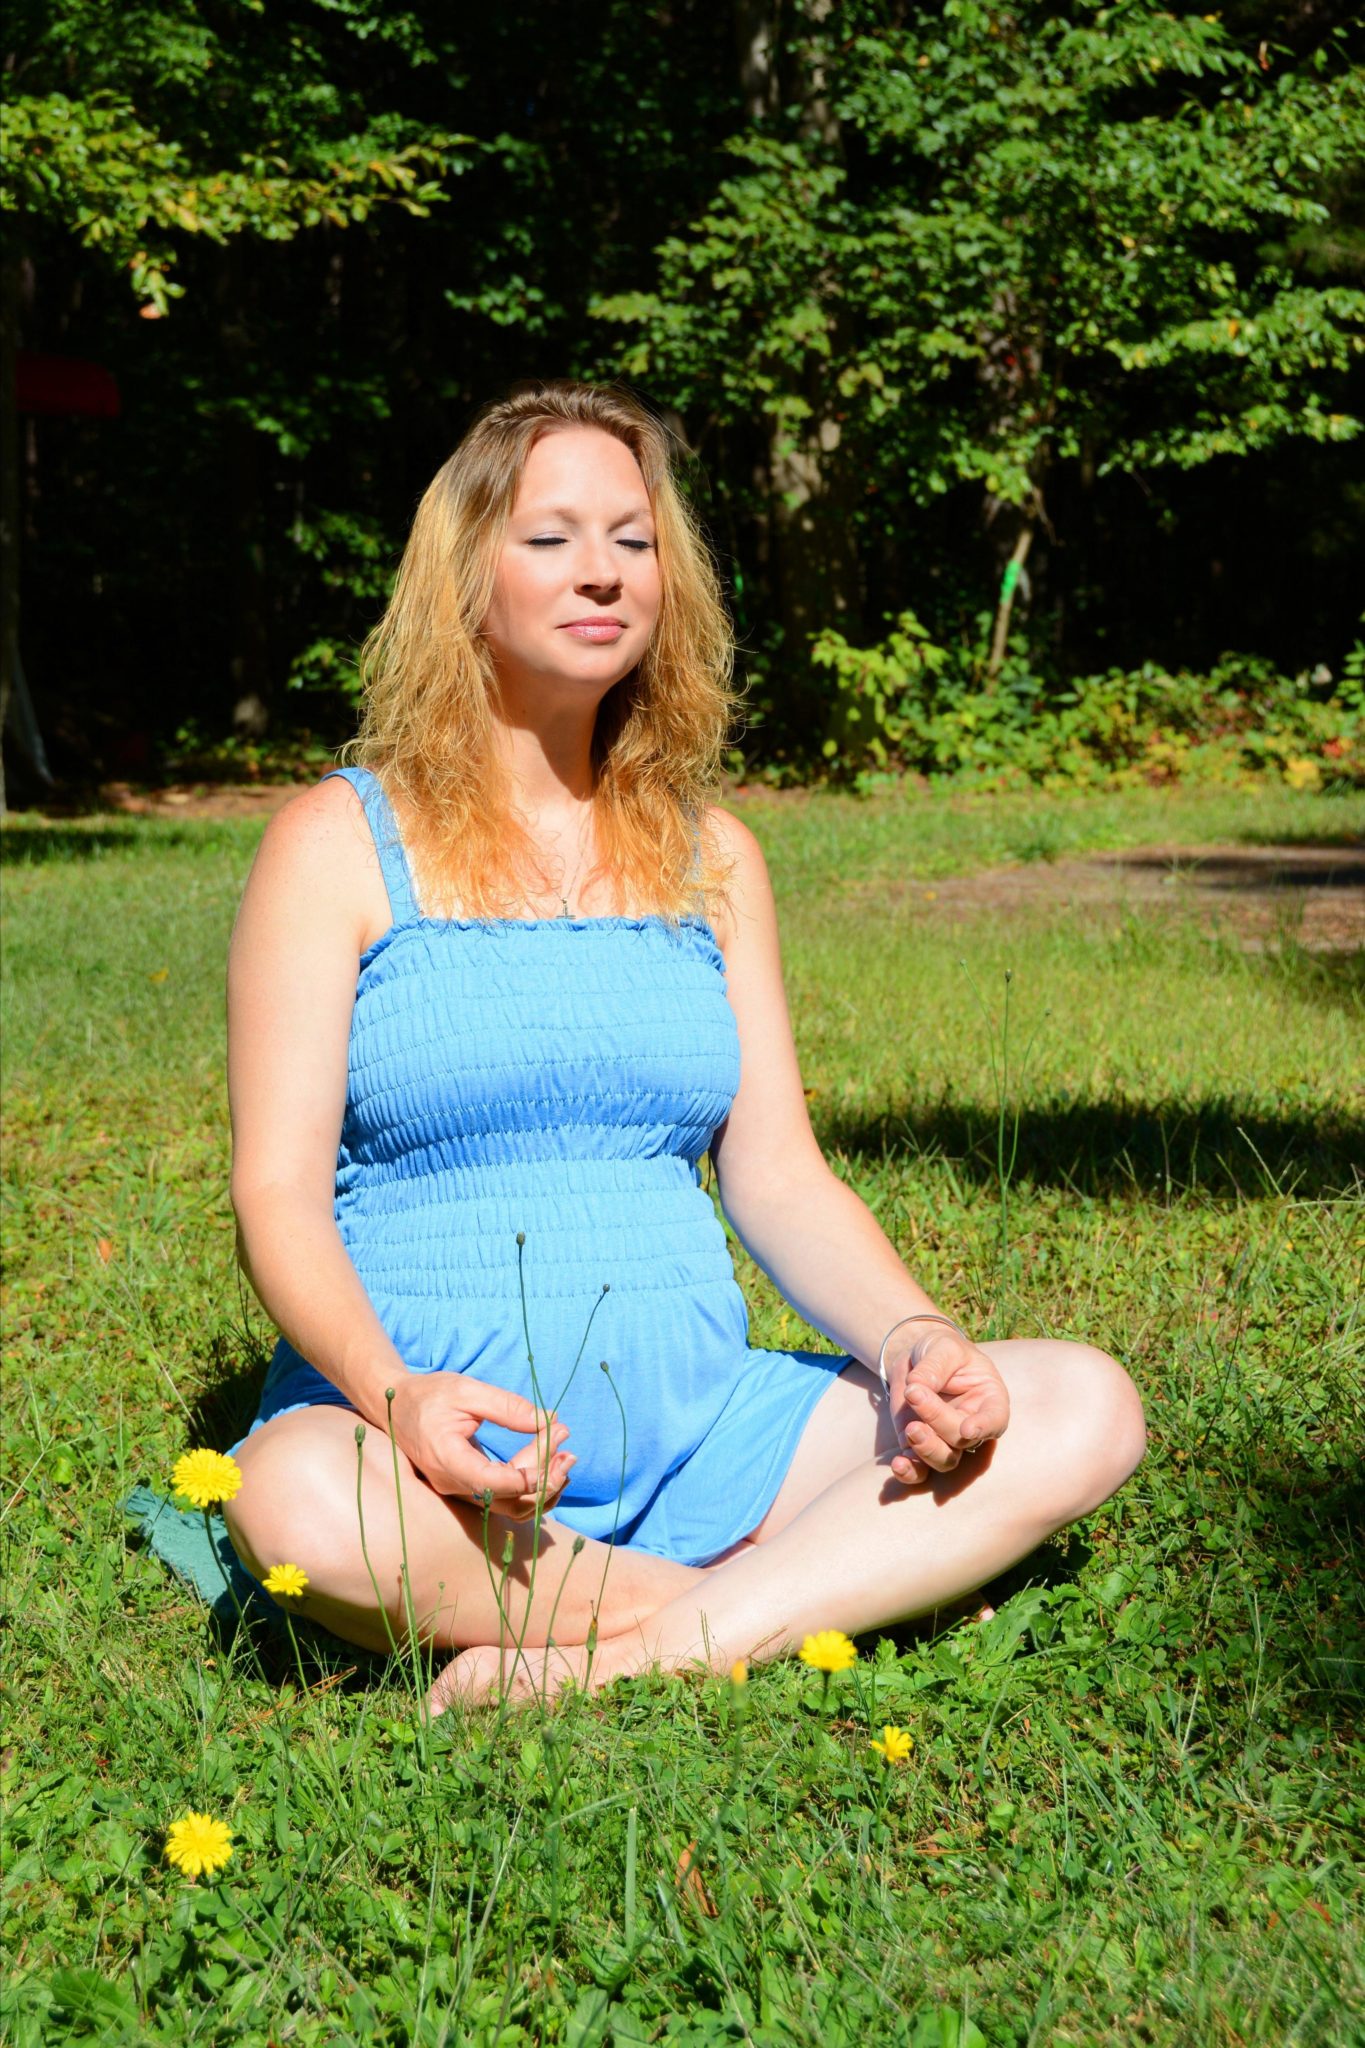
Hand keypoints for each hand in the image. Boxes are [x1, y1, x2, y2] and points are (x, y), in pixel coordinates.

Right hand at [387, 1373, 574, 1521]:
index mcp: (448, 1460)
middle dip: (546, 1477)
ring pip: (510, 1505)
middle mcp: (453, 1485)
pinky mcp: (467, 1488)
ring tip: (565, 1455)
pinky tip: (548, 1460)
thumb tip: (550, 1420)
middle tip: (567, 1444)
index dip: (531, 1473)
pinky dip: (529, 1484)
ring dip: (542, 1486)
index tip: (558, 1447)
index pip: (496, 1483)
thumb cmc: (429, 1394)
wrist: (395, 1406)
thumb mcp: (468, 1391)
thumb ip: (508, 1407)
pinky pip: (504, 1497)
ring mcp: (459, 1491)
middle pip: (510, 1500)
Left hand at [886, 1329, 1009, 1485]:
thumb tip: (917, 1387)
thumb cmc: (942, 1351)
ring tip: (910, 1429)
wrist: (917, 1360)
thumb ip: (935, 1365)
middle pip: (962, 1438)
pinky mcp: (921, 1447)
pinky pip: (919, 1470)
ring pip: (944, 1460)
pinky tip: (897, 1465)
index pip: (995, 1419)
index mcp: (989, 1400)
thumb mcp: (943, 1347)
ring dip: (926, 1449)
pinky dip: (909, 1472)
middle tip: (914, 1393)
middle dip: (937, 1419)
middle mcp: (972, 1426)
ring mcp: (946, 1440)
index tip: (967, 1430)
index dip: (984, 1427)